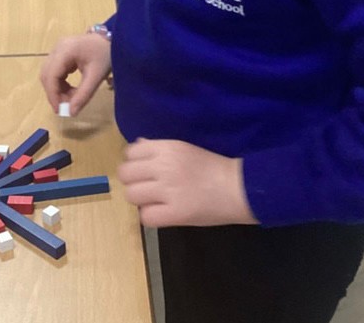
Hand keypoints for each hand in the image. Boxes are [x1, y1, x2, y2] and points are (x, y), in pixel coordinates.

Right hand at [40, 34, 110, 114]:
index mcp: (65, 50)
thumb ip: (83, 95)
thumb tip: (71, 113)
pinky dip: (60, 83)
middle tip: (66, 107)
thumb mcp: (96, 77)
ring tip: (72, 98)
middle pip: (47, 74)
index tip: (60, 111)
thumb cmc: (106, 55)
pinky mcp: (61, 52)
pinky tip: (71, 89)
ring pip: (49, 73)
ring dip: (57, 89)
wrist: (114, 40)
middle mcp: (58, 47)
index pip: (51, 75)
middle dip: (54, 93)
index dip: (53, 95)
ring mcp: (58, 49)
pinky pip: (55, 71)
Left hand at [117, 138, 256, 226]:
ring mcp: (168, 190)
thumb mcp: (184, 148)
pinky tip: (161, 212)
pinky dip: (150, 216)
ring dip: (140, 199)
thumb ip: (158, 147)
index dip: (134, 162)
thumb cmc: (211, 167)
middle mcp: (164, 166)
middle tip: (147, 187)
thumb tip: (136, 146)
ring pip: (132, 195)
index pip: (131, 153)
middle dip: (133, 181)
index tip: (143, 169)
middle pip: (126, 174)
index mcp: (167, 147)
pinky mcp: (175, 213)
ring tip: (154, 200)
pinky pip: (145, 217)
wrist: (237, 188)